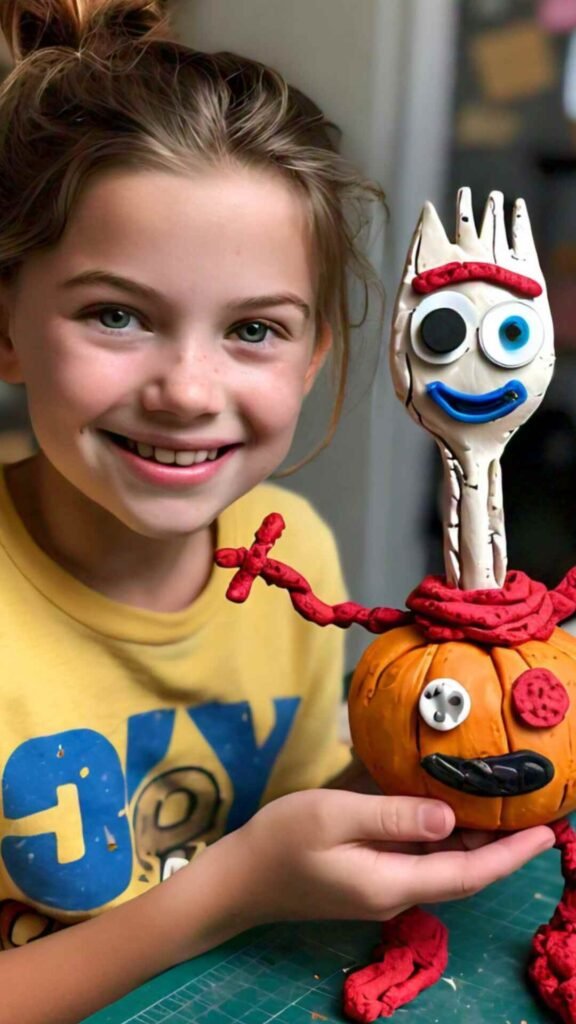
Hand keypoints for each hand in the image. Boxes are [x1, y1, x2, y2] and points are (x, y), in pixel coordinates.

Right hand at [233, 789, 553, 923]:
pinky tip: (447, 803)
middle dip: (502, 842)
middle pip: (463, 868)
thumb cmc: (281, 842)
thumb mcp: (333, 816)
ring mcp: (383, 884)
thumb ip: (393, 815)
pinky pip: (418, 854)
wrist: (240, 878)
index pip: (469, 873)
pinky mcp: (370, 873)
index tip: (548, 834)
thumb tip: (450, 817)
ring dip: (474, 835)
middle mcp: (397, 889)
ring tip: (503, 801)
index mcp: (393, 882)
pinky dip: (441, 831)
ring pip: (443, 860)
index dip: (511, 855)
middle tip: (534, 806)